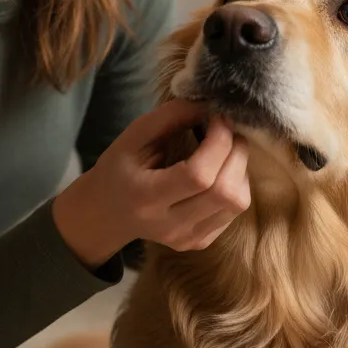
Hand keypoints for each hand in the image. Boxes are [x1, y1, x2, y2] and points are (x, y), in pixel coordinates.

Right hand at [51, 99, 250, 269]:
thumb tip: (209, 105)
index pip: (199, 175)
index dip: (219, 141)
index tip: (217, 117)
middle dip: (236, 152)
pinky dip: (236, 184)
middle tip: (227, 130)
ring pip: (237, 202)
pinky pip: (234, 211)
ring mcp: (187, 238)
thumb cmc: (119, 169)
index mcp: (146, 198)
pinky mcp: (200, 242)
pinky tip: (220, 171)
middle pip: (225, 192)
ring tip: (225, 149)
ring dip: (240, 168)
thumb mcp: (133, 136)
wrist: (107, 214)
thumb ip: (170, 117)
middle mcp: (169, 225)